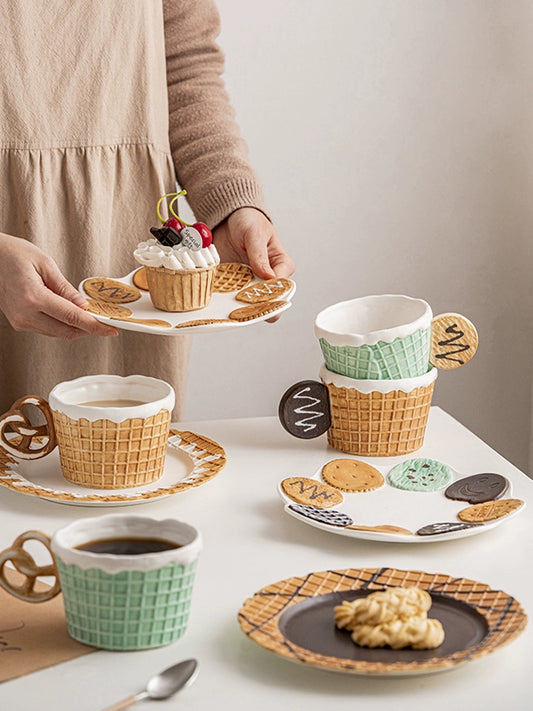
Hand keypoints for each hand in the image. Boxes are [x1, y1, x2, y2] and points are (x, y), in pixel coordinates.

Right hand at [0, 233, 117, 338]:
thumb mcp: (45, 264)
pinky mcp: (19, 323)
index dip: (94, 326)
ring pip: (58, 333)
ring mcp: (20, 321)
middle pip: (67, 331)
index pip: (72, 317)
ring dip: (75, 327)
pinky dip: (62, 325)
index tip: (110, 330)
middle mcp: (24, 314)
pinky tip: (70, 315)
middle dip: (88, 329)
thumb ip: (65, 288)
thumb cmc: (14, 255)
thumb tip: (83, 305)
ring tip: (88, 315)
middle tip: (104, 322)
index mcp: (33, 297)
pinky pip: (47, 329)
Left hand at [212, 208, 293, 322]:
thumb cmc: (249, 221)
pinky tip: (219, 297)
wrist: (227, 219)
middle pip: (268, 299)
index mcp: (281, 265)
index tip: (258, 291)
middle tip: (242, 301)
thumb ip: (260, 255)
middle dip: (256, 303)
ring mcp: (250, 282)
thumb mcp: (255, 233)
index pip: (282, 284)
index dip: (272, 291)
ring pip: (250, 301)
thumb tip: (269, 277)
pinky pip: (232, 297)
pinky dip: (226, 298)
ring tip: (229, 301)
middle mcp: (268, 277)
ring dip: (240, 303)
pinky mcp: (235, 284)